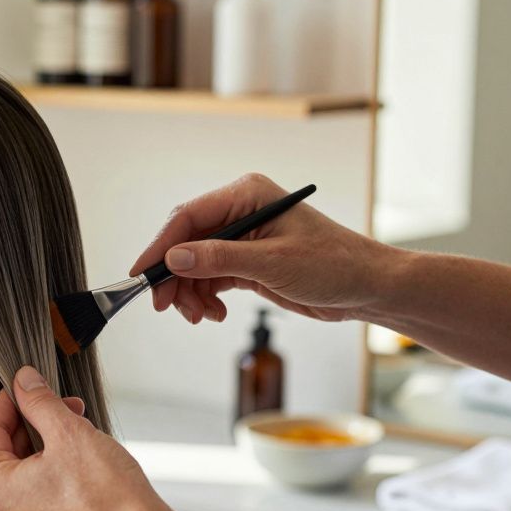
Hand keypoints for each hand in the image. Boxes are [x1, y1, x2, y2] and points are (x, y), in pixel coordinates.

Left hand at [0, 366, 177, 510]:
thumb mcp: (69, 433)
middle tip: (63, 403)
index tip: (26, 384)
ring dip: (43, 443)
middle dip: (32, 422)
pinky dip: (49, 469)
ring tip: (76, 425)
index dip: (9, 401)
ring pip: (20, 472)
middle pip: (3, 452)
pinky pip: (33, 493)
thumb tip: (22, 380)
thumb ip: (38, 402)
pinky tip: (76, 455)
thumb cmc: (106, 495)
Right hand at [130, 173, 401, 323]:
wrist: (367, 288)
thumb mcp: (273, 263)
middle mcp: (241, 211)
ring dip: (190, 292)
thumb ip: (219, 259)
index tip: (142, 275)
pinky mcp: (247, 262)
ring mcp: (242, 238)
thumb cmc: (334, 265)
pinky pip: (210, 277)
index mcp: (247, 194)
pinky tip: (215, 314)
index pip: (188, 217)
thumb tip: (174, 259)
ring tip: (202, 316)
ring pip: (194, 264)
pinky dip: (205, 298)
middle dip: (174, 276)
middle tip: (167, 307)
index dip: (160, 247)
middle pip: (186, 242)